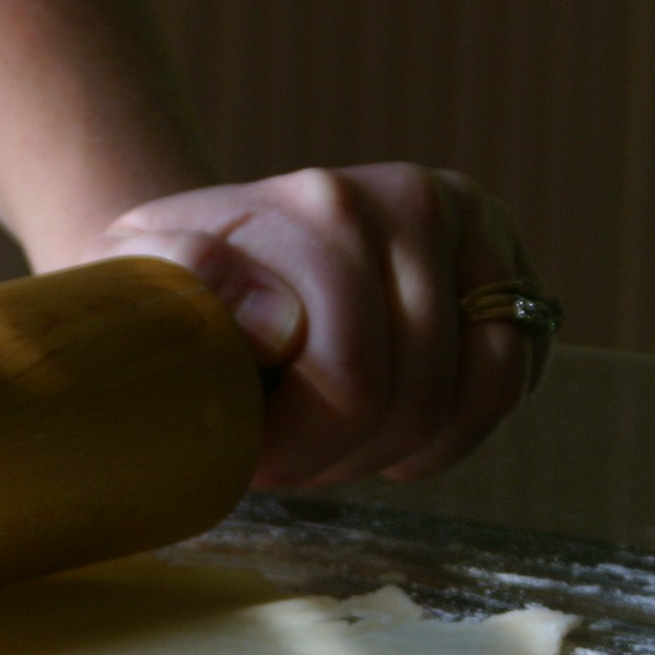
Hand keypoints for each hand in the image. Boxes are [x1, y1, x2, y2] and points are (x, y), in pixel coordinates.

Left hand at [94, 165, 544, 487]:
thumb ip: (183, 279)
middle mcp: (414, 200)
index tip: (244, 452)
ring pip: (479, 395)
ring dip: (401, 448)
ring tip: (334, 436)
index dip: (299, 450)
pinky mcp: (505, 266)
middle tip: (285, 447)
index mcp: (328, 209)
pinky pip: (515, 377)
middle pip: (415, 400)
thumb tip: (280, 323)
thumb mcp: (139, 281)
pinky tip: (393, 427)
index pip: (353, 384)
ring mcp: (472, 227)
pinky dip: (460, 427)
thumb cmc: (169, 293)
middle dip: (343, 454)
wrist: (207, 258)